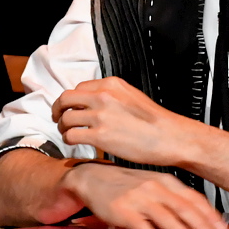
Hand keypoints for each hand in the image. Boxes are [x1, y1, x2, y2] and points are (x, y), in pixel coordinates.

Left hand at [53, 77, 199, 166]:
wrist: (170, 137)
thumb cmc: (155, 122)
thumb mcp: (132, 96)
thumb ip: (112, 96)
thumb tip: (94, 102)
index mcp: (111, 84)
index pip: (78, 88)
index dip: (71, 100)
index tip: (70, 108)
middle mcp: (103, 96)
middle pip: (66, 99)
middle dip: (58, 110)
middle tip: (59, 119)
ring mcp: (101, 116)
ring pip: (66, 119)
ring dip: (63, 127)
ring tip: (68, 134)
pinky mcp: (100, 136)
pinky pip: (71, 136)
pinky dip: (68, 140)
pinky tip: (75, 143)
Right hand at [63, 161, 225, 228]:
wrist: (92, 177)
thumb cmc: (126, 183)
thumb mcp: (153, 183)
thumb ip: (173, 198)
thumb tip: (197, 218)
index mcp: (165, 181)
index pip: (193, 198)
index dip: (209, 215)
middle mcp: (154, 187)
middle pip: (184, 208)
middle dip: (202, 227)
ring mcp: (138, 198)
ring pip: (166, 217)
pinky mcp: (122, 210)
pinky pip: (141, 225)